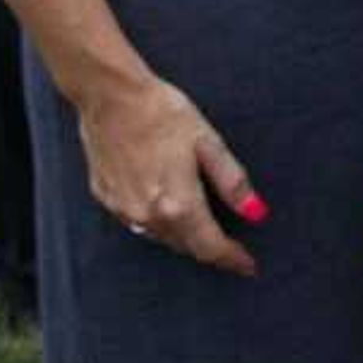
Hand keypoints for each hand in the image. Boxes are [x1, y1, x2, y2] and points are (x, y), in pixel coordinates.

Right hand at [75, 70, 262, 275]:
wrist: (110, 96)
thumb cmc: (162, 113)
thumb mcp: (208, 143)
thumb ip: (232, 182)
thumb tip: (256, 212)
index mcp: (178, 204)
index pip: (210, 247)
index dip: (232, 259)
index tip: (248, 265)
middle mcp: (148, 215)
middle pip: (186, 246)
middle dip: (210, 248)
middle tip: (230, 246)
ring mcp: (123, 210)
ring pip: (161, 237)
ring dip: (183, 236)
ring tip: (201, 226)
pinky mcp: (105, 198)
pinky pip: (137, 222)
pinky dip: (157, 220)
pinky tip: (165, 204)